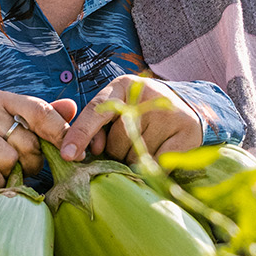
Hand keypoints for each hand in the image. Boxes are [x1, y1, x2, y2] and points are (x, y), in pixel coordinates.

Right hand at [0, 89, 77, 196]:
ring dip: (6, 176)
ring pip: (10, 161)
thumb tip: (71, 106)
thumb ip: (39, 121)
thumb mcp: (10, 131)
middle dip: (28, 163)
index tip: (73, 154)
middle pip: (27, 142)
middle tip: (12, 168)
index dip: (60, 133)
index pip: (38, 111)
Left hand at [61, 75, 203, 164]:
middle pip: (115, 142)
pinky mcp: (187, 131)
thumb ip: (97, 128)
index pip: (96, 111)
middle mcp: (145, 95)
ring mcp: (168, 112)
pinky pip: (158, 165)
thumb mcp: (117, 111)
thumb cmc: (141, 114)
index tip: (68, 155)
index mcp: (122, 86)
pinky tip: (161, 154)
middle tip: (131, 140)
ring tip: (148, 144)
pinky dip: (154, 169)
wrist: (188, 108)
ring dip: (136, 160)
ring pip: (136, 156)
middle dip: (117, 151)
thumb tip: (94, 150)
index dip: (80, 134)